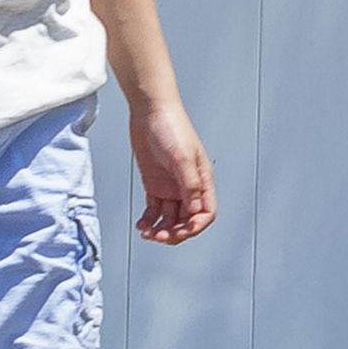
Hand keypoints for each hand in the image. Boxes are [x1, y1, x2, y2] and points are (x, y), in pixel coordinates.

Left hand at [131, 96, 217, 243]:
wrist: (149, 111)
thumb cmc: (171, 126)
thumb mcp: (182, 157)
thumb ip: (189, 185)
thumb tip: (194, 211)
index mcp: (201, 179)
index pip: (206, 212)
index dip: (196, 226)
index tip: (181, 232)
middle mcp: (187, 185)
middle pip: (187, 219)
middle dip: (176, 232)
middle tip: (161, 237)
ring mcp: (171, 185)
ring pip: (170, 218)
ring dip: (161, 230)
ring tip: (148, 234)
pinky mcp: (154, 184)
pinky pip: (154, 210)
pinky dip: (149, 221)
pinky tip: (142, 226)